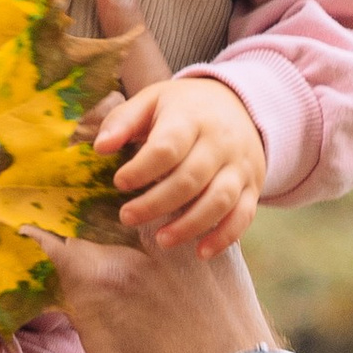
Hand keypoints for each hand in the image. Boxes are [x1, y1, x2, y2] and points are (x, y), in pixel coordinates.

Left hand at [89, 0, 264, 253]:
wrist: (240, 105)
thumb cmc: (184, 108)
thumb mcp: (152, 100)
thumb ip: (123, 121)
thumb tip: (100, 147)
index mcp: (191, 117)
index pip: (168, 147)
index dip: (142, 169)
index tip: (119, 182)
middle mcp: (220, 143)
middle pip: (190, 178)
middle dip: (156, 203)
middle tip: (126, 217)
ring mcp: (240, 167)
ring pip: (218, 201)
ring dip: (188, 226)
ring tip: (160, 240)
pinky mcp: (252, 187)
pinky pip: (243, 216)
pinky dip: (224, 237)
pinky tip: (200, 252)